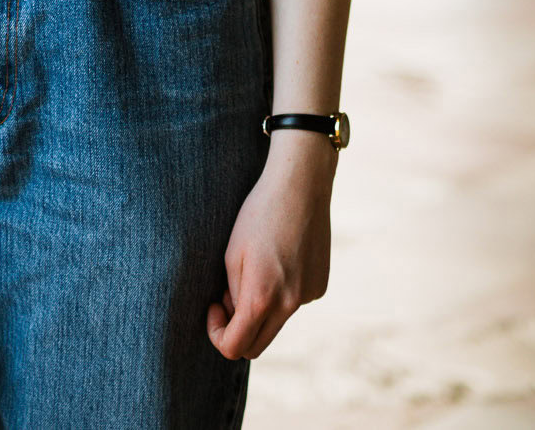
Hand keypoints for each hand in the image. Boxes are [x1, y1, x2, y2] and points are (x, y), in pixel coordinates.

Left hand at [206, 131, 335, 360]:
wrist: (301, 186)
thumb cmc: (259, 214)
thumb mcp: (232, 253)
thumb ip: (233, 292)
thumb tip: (237, 313)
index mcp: (261, 298)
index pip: (234, 347)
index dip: (217, 334)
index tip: (213, 307)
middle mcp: (289, 305)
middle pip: (257, 345)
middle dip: (237, 330)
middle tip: (227, 298)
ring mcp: (308, 297)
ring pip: (277, 322)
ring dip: (261, 309)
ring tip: (258, 267)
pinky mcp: (320, 286)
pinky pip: (294, 302)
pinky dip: (282, 293)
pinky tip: (282, 258)